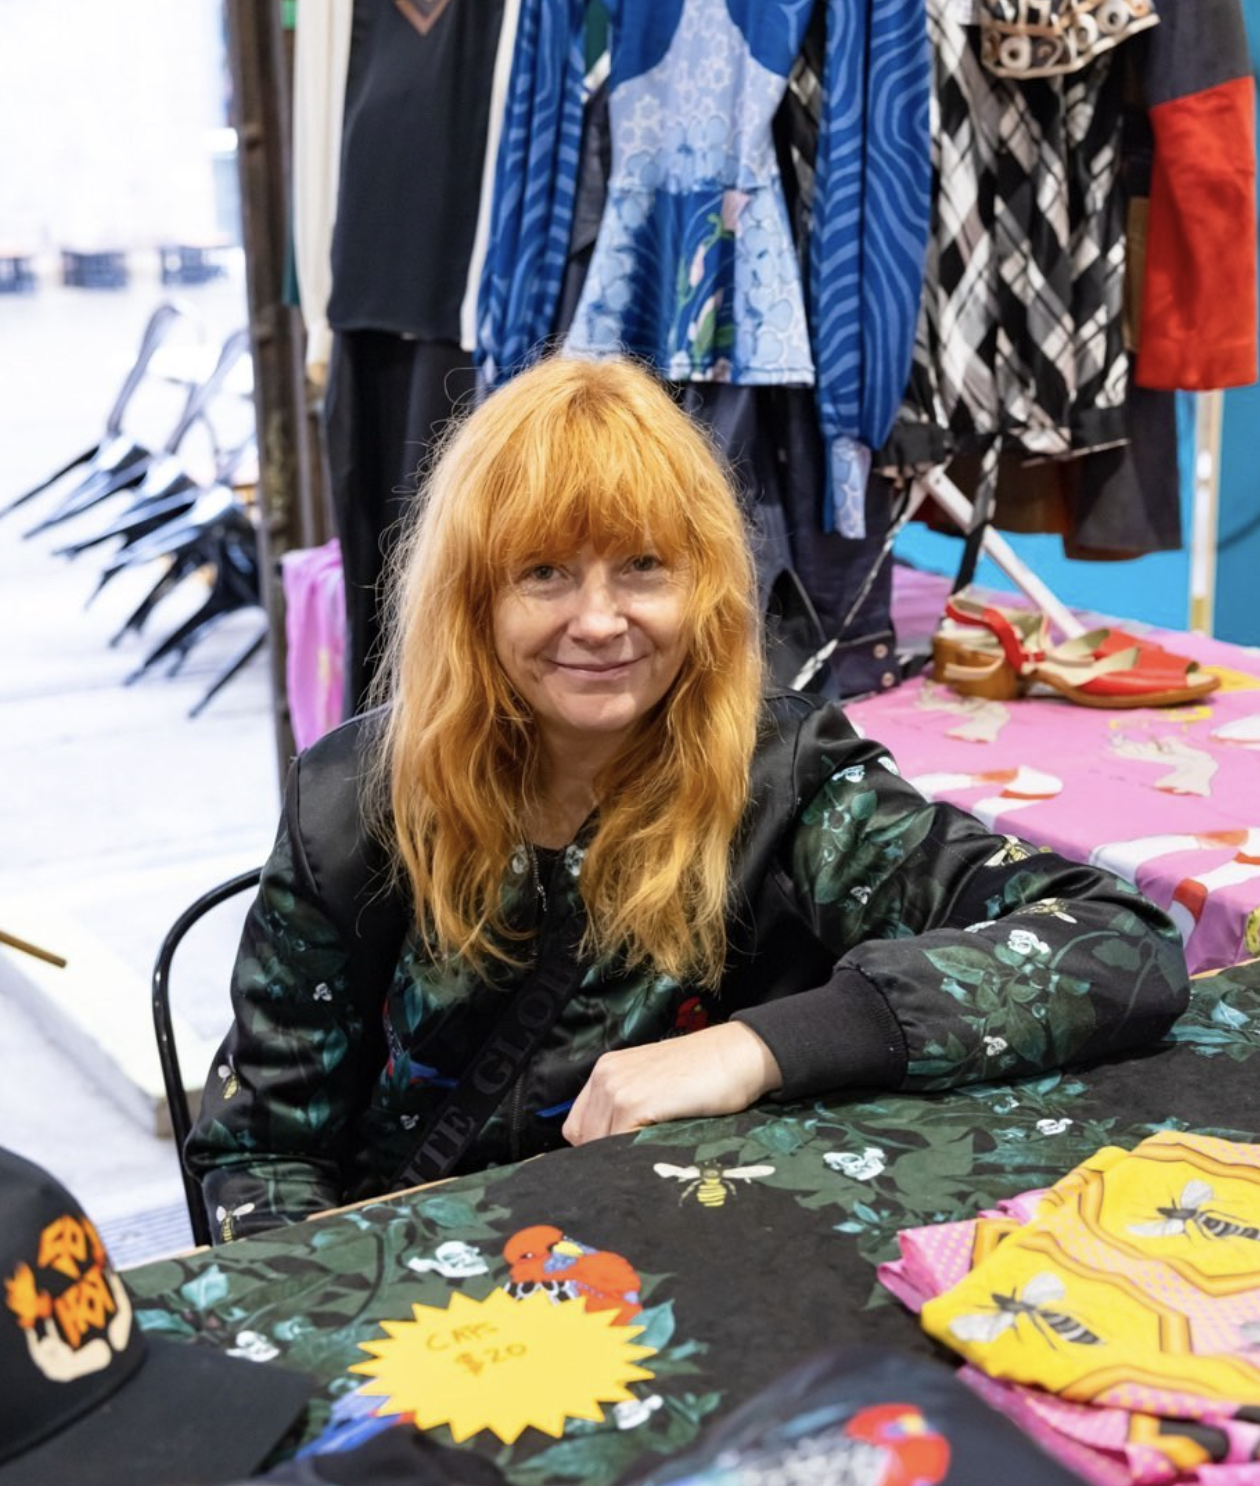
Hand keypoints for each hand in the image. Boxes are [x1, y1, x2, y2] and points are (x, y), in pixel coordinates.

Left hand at [562, 1022, 781, 1145]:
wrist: (737, 1054)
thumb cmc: (705, 1072)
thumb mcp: (655, 1083)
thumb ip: (630, 1106)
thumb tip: (611, 1147)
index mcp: (606, 1069)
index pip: (578, 1124)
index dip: (596, 1144)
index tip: (618, 1157)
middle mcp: (605, 1075)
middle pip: (583, 1137)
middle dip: (604, 1155)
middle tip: (636, 1163)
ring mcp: (617, 1088)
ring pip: (597, 1144)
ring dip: (619, 1157)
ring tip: (647, 1158)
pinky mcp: (634, 1102)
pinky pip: (617, 1144)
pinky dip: (632, 1155)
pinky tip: (655, 1152)